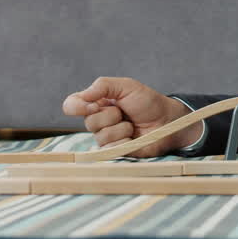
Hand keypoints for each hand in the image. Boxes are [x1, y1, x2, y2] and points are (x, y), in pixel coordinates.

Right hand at [62, 76, 201, 154]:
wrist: (166, 119)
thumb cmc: (147, 102)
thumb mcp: (126, 86)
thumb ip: (103, 86)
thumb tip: (82, 96)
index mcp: (96, 103)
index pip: (71, 105)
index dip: (77, 106)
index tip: (94, 104)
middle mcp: (97, 121)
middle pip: (89, 122)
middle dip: (111, 115)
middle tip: (124, 112)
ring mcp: (105, 138)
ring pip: (101, 136)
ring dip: (121, 128)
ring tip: (132, 125)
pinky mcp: (115, 152)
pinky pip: (110, 150)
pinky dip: (124, 142)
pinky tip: (132, 138)